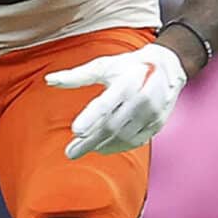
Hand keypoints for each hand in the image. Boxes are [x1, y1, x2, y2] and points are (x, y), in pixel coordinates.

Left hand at [45, 43, 187, 159]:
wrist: (168, 66)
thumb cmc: (130, 65)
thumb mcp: (103, 65)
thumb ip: (77, 76)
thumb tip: (49, 80)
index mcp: (127, 82)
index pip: (106, 103)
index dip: (91, 118)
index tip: (75, 130)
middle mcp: (142, 99)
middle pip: (112, 125)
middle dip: (90, 141)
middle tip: (70, 152)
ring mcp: (152, 114)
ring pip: (123, 136)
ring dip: (102, 145)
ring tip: (81, 149)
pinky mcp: (157, 124)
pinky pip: (136, 141)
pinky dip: (117, 147)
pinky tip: (102, 148)